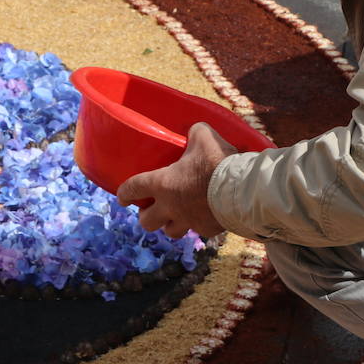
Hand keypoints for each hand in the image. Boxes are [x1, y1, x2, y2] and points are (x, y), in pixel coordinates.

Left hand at [117, 122, 237, 238]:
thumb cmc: (217, 161)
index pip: (133, 188)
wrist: (241, 189)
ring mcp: (188, 221)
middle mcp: (170, 206)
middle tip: (151, 208)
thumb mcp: (204, 137)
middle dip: (146, 216)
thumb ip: (194, 134)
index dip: (124, 193)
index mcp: (162, 183)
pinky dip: (197, 225)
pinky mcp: (207, 229)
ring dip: (169, 224)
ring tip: (175, 217)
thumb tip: (195, 132)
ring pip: (170, 231)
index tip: (121, 198)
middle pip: (146, 222)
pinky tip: (203, 218)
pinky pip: (198, 231)